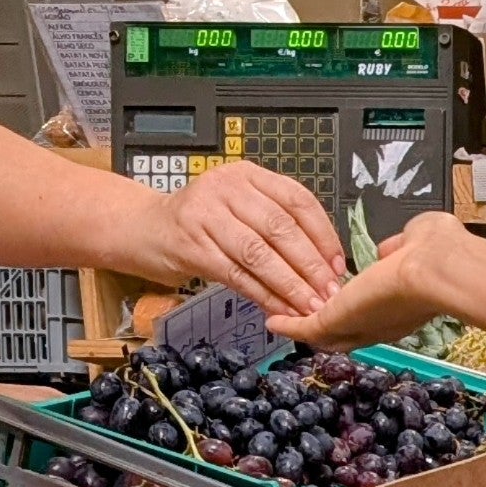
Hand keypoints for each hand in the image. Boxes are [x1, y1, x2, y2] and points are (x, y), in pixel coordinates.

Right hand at [144, 162, 345, 318]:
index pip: (297, 200)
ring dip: (289, 285)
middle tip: (331, 294)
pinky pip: (236, 275)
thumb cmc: (203, 222)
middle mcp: (227, 188)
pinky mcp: (191, 246)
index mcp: (248, 175)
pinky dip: (262, 295)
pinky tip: (280, 311)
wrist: (147, 228)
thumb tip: (327, 265)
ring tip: (311, 308)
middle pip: (280, 228)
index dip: (323, 235)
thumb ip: (278, 225)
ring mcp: (205, 215)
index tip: (338, 266)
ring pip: (259, 254)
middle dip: (311, 266)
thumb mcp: (241, 208)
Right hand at [272, 207, 475, 347]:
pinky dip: (290, 327)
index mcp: (401, 303)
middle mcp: (380, 321)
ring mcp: (359, 324)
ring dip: (302, 325)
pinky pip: (308, 329)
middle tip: (300, 317)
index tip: (342, 299)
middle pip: (346, 331)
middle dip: (325, 326)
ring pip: (325, 333)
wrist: (439, 268)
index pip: (373, 311)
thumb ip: (399, 247)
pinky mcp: (338, 322)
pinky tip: (273, 322)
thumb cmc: (440, 251)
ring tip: (279, 319)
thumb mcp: (417, 240)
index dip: (358, 308)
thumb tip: (390, 251)